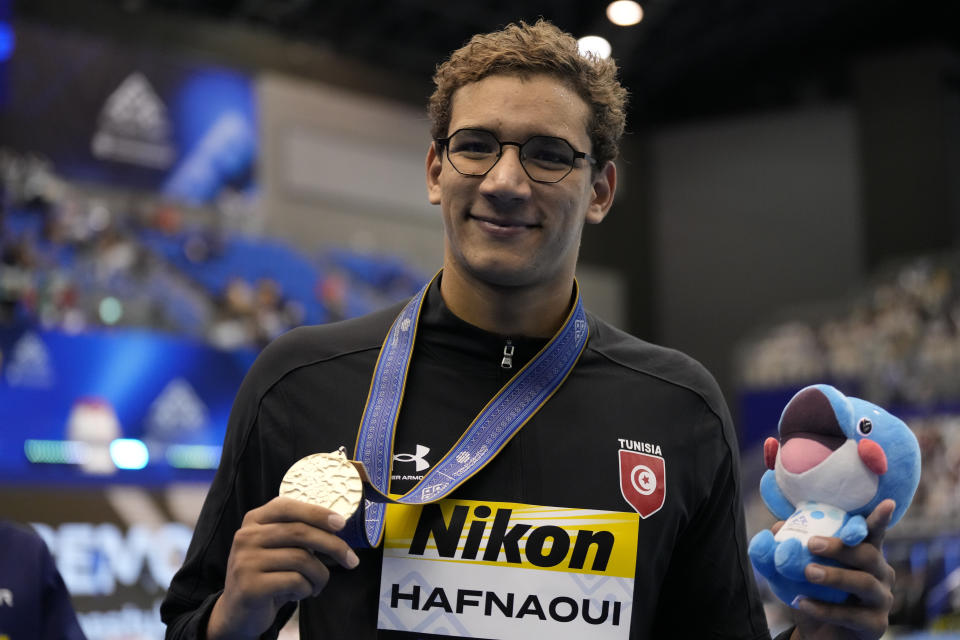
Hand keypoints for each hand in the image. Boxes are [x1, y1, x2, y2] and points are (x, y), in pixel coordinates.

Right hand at [207, 496, 360, 639]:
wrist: (238, 611)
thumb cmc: (267, 575)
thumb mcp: (277, 547)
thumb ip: (297, 533)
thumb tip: (337, 526)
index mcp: (254, 520)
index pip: (288, 507)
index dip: (317, 513)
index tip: (341, 524)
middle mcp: (246, 536)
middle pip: (300, 532)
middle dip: (333, 545)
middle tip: (351, 560)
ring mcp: (246, 561)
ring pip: (302, 559)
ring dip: (320, 575)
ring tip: (317, 584)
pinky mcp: (250, 586)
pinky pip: (295, 582)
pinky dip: (306, 589)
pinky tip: (300, 593)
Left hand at [788, 499, 896, 639]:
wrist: (818, 633)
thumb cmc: (814, 593)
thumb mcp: (797, 569)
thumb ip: (788, 548)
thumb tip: (776, 528)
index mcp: (865, 553)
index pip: (873, 533)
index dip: (879, 519)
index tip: (886, 503)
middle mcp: (880, 573)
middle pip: (868, 555)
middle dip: (841, 548)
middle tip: (812, 543)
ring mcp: (881, 599)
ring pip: (864, 583)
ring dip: (835, 576)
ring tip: (808, 572)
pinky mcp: (876, 625)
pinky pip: (852, 615)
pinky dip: (825, 608)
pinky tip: (801, 602)